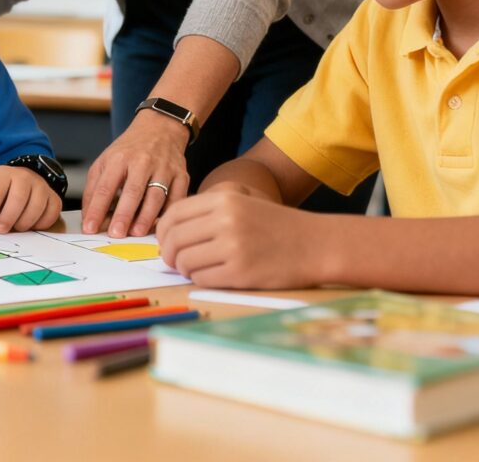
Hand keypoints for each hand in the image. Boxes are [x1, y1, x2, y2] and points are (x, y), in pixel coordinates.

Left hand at [0, 166, 61, 233]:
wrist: (20, 180)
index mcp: (3, 174)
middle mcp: (24, 177)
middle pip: (19, 198)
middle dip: (7, 218)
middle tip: (0, 231)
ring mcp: (41, 186)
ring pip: (37, 206)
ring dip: (24, 223)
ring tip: (15, 228)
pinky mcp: (53, 197)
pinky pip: (52, 213)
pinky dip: (41, 224)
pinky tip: (31, 226)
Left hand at [81, 112, 189, 237]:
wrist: (160, 129)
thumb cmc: (129, 150)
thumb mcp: (106, 161)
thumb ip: (94, 188)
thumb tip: (89, 218)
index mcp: (119, 158)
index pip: (105, 187)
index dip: (96, 209)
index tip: (89, 228)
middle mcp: (142, 161)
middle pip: (132, 191)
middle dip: (123, 214)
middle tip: (115, 234)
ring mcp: (164, 168)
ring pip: (156, 196)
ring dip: (146, 217)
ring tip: (136, 233)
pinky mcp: (181, 175)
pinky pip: (177, 198)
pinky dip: (169, 213)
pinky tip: (160, 225)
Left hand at [157, 187, 323, 288]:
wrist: (316, 244)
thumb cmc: (274, 225)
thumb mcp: (242, 201)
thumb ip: (206, 209)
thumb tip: (168, 230)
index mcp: (223, 199)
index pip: (173, 215)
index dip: (162, 232)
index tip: (166, 242)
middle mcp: (225, 219)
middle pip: (174, 239)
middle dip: (168, 254)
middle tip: (174, 261)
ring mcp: (232, 246)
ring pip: (185, 261)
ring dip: (185, 269)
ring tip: (197, 268)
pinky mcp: (240, 272)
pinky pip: (201, 279)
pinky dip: (200, 280)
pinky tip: (213, 276)